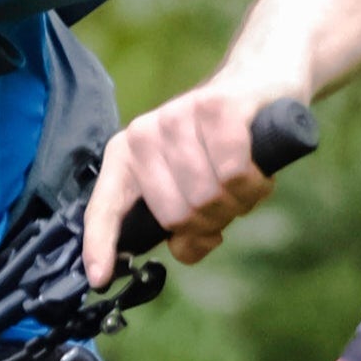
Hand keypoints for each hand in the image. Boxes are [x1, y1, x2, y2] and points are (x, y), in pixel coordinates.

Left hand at [81, 75, 308, 284]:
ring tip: (245, 179)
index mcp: (129, 156)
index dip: (100, 245)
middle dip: (212, 221)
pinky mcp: (217, 107)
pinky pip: (233, 173)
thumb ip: (185, 223)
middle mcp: (145, 134)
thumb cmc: (228, 144)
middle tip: (229, 201)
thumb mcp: (199, 187)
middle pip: (177, 215)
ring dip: (239, 201)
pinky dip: (253, 182)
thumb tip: (184, 250)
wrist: (262, 81)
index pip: (105, 206)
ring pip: (208, 196)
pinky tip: (258, 169)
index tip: (98, 278)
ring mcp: (178, 116)